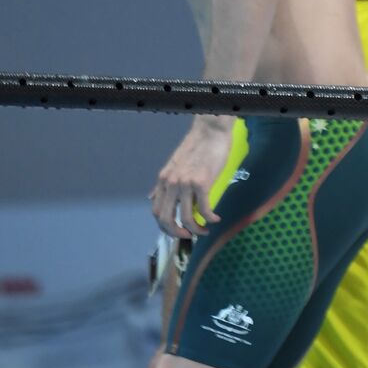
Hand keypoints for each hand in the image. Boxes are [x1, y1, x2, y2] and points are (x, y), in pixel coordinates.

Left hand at [149, 116, 232, 237]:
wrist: (210, 131)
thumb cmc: (197, 146)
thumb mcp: (174, 164)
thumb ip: (164, 182)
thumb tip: (152, 198)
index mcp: (163, 180)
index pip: (156, 211)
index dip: (165, 226)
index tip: (177, 229)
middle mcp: (171, 183)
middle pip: (166, 219)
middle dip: (176, 233)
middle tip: (188, 236)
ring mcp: (185, 183)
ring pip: (186, 218)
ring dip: (196, 229)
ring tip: (205, 230)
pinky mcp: (202, 182)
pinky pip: (204, 209)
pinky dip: (210, 218)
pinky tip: (215, 219)